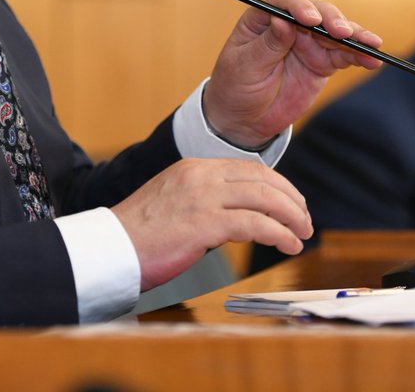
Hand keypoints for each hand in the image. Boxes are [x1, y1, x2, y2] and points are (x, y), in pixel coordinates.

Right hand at [111, 158, 312, 289]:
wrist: (109, 248)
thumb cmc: (138, 234)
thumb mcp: (174, 202)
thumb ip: (204, 200)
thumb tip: (238, 217)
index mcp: (194, 167)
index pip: (250, 168)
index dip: (278, 184)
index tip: (292, 202)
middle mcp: (201, 175)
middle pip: (263, 179)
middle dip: (291, 199)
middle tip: (305, 219)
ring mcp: (202, 197)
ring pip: (265, 198)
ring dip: (292, 217)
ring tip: (303, 234)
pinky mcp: (203, 223)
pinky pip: (255, 224)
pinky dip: (279, 234)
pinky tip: (288, 245)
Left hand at [204, 0, 382, 148]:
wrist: (244, 118)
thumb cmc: (235, 87)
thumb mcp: (245, 66)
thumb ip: (267, 45)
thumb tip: (283, 21)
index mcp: (263, 18)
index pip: (284, 4)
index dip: (300, 7)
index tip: (310, 20)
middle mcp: (289, 25)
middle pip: (317, 14)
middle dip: (333, 21)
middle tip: (343, 33)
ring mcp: (308, 43)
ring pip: (335, 33)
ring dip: (355, 37)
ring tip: (371, 44)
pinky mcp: (322, 62)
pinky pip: (344, 56)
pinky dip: (359, 56)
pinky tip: (373, 60)